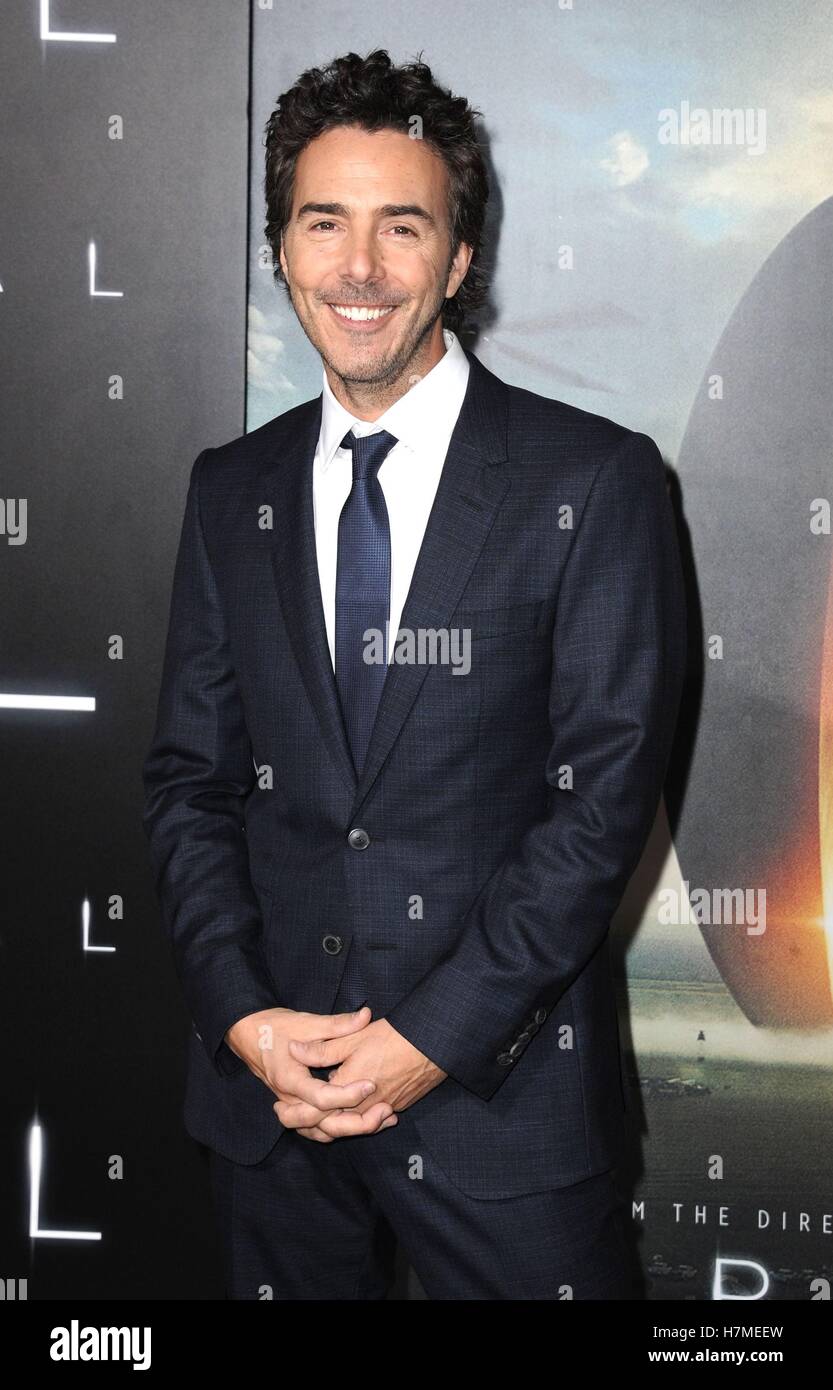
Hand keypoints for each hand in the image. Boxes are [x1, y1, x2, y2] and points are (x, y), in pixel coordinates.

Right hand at [224, 1005, 396, 1140]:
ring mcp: (292, 1107)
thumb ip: (337, 1023)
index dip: (349, 1094)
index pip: (322, 1098)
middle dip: (356, 1124)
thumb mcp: (306, 1022)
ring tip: (381, 1119)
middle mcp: (290, 1100)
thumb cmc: (274, 1027)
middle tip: (384, 1111)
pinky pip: (316, 1128)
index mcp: (291, 1080)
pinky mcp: (296, 1107)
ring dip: (349, 1130)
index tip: (372, 1083)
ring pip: (320, 1132)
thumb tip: (366, 1015)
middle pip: (323, 1126)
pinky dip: (337, 1127)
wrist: (246, 1034)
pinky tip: (362, 1119)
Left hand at [281, 1017, 446, 1139]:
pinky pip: (373, 1118)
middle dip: (311, 1122)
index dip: (296, 1111)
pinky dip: (359, 1117)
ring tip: (317, 1115)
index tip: (280, 1107)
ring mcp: (385, 1108)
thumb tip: (293, 1050)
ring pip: (354, 1124)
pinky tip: (353, 1107)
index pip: (317, 1110)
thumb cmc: (394, 1037)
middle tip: (289, 1116)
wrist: (435, 1043)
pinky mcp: (399, 1105)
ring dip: (335, 1121)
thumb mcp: (353, 1038)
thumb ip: (322, 1049)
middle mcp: (366, 1105)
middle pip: (334, 1124)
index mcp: (349, 1088)